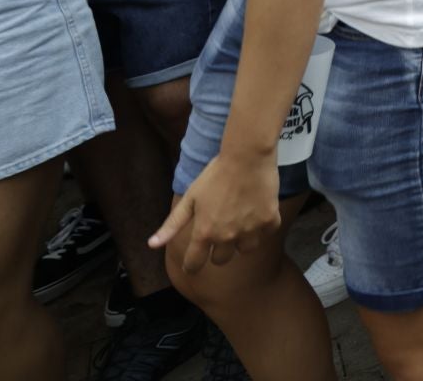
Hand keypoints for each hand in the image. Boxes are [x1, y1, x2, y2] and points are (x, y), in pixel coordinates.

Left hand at [149, 152, 280, 273]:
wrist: (247, 157)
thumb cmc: (215, 175)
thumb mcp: (190, 198)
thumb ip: (172, 224)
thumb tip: (152, 245)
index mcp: (205, 232)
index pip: (195, 263)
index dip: (192, 265)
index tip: (193, 263)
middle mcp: (228, 236)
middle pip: (222, 260)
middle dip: (219, 251)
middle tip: (221, 234)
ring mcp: (251, 229)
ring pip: (247, 249)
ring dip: (242, 241)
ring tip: (242, 224)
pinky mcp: (270, 220)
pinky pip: (267, 232)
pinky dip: (263, 226)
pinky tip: (258, 213)